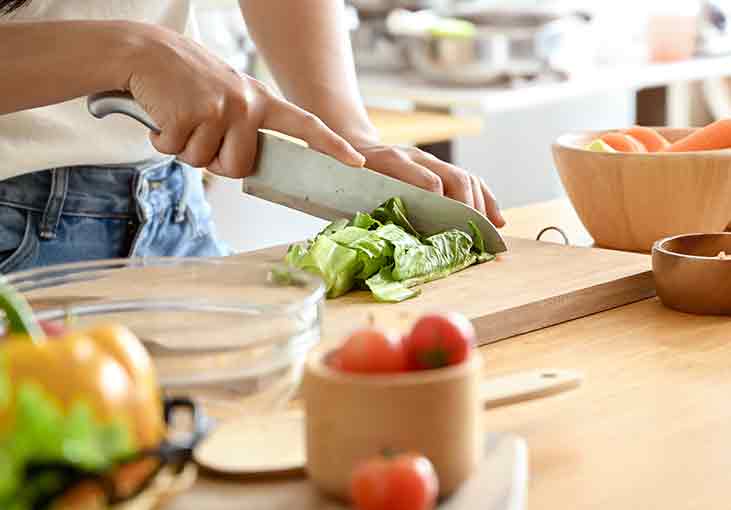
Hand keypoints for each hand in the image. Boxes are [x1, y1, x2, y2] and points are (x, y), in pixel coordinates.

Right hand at [123, 23, 364, 176]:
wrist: (145, 51)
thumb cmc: (187, 80)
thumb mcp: (227, 97)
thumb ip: (244, 127)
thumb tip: (241, 167)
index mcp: (260, 100)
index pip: (305, 125)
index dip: (331, 146)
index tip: (355, 162)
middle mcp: (246, 104)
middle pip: (238, 167)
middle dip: (214, 161)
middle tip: (198, 131)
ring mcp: (221, 108)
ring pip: (204, 162)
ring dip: (185, 148)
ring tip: (181, 115)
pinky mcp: (191, 114)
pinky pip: (175, 151)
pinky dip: (162, 140)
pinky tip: (163, 113)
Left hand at [352, 142, 505, 227]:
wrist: (352, 146)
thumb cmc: (350, 177)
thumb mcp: (353, 189)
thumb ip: (372, 206)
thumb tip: (393, 236)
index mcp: (392, 161)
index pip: (427, 180)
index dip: (442, 203)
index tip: (450, 227)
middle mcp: (416, 157)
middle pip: (454, 177)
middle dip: (468, 207)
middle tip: (474, 235)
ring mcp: (430, 160)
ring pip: (466, 178)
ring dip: (482, 206)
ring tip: (489, 232)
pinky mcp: (439, 167)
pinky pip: (470, 180)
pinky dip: (485, 200)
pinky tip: (496, 220)